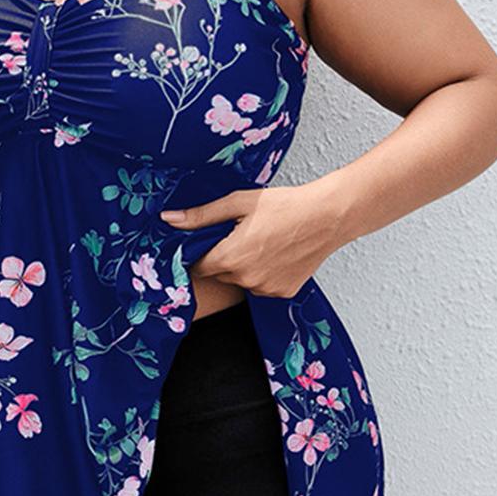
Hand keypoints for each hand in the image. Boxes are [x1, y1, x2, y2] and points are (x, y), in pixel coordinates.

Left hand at [159, 181, 349, 297]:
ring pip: (241, 281)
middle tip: (240, 235)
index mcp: (230, 257)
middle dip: (222, 257)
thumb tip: (168, 220)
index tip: (208, 240)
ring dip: (243, 267)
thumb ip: (201, 215)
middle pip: (219, 273)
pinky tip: (276, 254)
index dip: (199, 252)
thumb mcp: (238, 203)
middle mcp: (245, 279)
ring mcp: (265, 289)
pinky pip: (262, 286)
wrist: (328, 216)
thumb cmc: (285, 205)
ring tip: (262, 242)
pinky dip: (264, 273)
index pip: (197, 266)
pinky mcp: (283, 293)